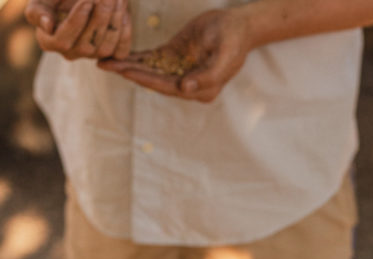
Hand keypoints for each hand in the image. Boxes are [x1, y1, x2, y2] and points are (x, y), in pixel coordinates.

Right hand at [26, 0, 131, 60]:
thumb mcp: (40, 0)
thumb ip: (37, 11)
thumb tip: (47, 26)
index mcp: (49, 42)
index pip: (63, 41)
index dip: (76, 22)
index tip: (86, 1)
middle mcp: (71, 53)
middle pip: (88, 45)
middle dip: (99, 18)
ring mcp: (92, 56)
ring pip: (106, 48)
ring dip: (114, 22)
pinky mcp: (110, 55)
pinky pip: (120, 52)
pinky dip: (125, 32)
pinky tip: (123, 11)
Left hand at [98, 8, 253, 101]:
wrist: (238, 26)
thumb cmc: (234, 40)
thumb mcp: (224, 56)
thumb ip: (207, 76)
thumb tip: (185, 88)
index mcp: (200, 88)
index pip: (168, 86)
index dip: (146, 79)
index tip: (125, 72)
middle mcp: (187, 84)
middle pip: (153, 80)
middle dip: (129, 73)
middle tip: (104, 65)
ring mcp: (179, 71)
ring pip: (149, 71)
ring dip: (127, 66)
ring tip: (104, 62)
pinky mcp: (174, 58)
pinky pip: (152, 60)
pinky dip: (135, 58)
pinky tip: (117, 56)